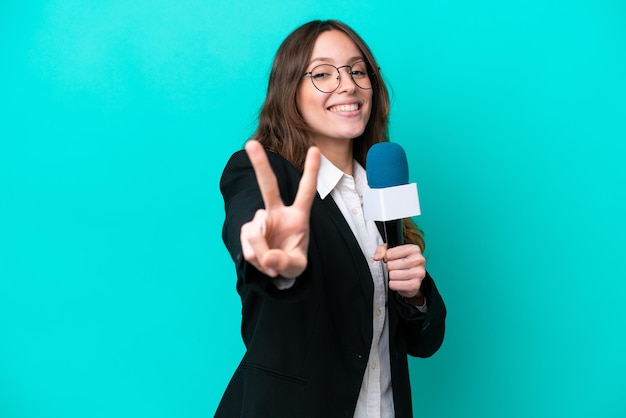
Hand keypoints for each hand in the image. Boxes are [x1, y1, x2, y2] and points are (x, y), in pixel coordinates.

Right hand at [240, 140, 320, 278]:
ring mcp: (261, 220)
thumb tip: (267, 258)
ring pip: (255, 231)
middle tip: (251, 144)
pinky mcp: (248, 230)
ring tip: (269, 263)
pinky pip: (248, 244)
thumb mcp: (296, 266)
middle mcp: (277, 212)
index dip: (311, 171)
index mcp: (298, 215)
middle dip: (260, 164)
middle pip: (268, 185)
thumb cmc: (291, 261)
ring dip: (261, 252)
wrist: (275, 269)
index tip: (315, 149)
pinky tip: (261, 262)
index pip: (306, 191)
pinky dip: (254, 257)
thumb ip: (284, 261)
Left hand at [374, 243, 425, 300]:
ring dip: (391, 276)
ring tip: (396, 274)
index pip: (390, 254)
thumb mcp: (392, 251)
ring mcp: (418, 273)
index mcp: (413, 249)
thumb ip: (382, 250)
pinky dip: (393, 284)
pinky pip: (396, 285)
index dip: (386, 257)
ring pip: (393, 275)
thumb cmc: (402, 262)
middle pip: (391, 265)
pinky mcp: (415, 284)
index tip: (390, 259)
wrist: (412, 277)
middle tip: (394, 268)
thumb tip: (377, 257)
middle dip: (389, 268)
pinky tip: (396, 281)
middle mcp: (418, 260)